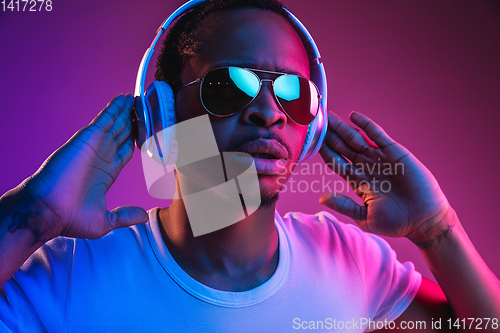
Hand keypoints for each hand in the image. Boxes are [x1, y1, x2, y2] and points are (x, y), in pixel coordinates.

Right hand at [23, 94, 147, 239]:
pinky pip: (104, 119)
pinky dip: (114, 108)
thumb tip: (143, 216)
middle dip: (134, 121)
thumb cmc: (71, 218)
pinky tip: (124, 99)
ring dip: (126, 111)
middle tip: (146, 108)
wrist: (49, 211)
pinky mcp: (87, 139)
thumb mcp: (106, 220)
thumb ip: (125, 215)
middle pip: (123, 133)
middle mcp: (102, 156)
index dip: (137, 139)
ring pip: (116, 123)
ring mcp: (95, 146)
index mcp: (107, 172)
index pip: (126, 150)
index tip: (148, 131)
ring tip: (138, 98)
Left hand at [319, 111, 452, 241]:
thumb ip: (344, 205)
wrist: (425, 219)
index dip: (325, 152)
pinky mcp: (394, 152)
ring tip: (330, 117)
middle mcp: (366, 167)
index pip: (336, 162)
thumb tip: (321, 197)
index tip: (312, 141)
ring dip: (343, 128)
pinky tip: (353, 116)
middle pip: (343, 147)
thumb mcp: (365, 217)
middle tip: (317, 122)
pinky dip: (366, 125)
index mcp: (357, 181)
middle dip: (330, 136)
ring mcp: (379, 159)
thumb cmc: (396, 223)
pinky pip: (377, 135)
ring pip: (356, 139)